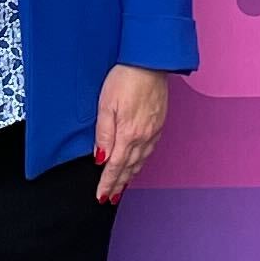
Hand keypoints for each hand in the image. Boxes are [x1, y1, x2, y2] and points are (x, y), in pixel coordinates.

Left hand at [94, 63, 169, 201]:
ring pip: (141, 161)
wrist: (150, 62)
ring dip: (130, 176)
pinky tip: (137, 163)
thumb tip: (101, 158)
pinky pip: (149, 151)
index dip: (108, 183)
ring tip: (122, 186)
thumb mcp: (106, 105)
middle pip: (129, 168)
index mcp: (129, 134)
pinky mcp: (159, 124)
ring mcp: (154, 131)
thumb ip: (104, 134)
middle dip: (119, 184)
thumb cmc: (125, 78)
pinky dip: (141, 162)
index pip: (115, 166)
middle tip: (110, 198)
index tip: (101, 196)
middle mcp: (144, 137)